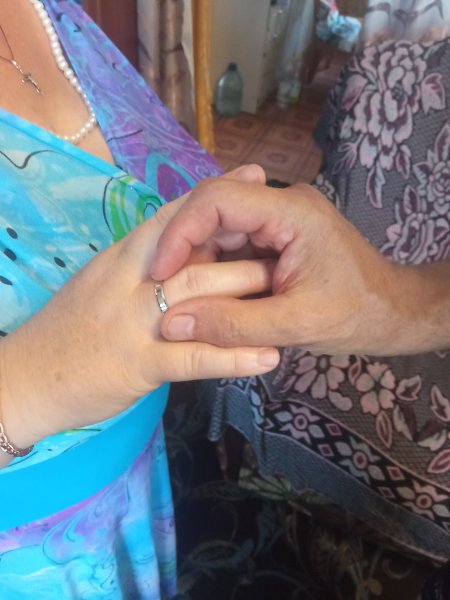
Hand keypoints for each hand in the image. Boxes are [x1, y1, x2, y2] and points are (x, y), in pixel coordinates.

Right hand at [0, 173, 278, 449]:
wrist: (24, 379)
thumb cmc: (66, 331)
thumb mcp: (100, 285)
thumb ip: (141, 266)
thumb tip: (185, 248)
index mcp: (119, 259)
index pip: (170, 217)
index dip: (212, 198)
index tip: (249, 177)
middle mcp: (126, 281)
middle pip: (190, 248)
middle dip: (239, 240)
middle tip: (282, 234)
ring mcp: (132, 323)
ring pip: (196, 295)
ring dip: (244, 289)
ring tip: (288, 286)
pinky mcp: (138, 364)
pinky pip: (194, 358)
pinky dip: (234, 356)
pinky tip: (269, 357)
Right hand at [151, 172, 449, 356]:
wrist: (393, 313)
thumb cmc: (355, 315)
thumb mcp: (295, 325)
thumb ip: (233, 324)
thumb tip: (170, 323)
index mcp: (290, 212)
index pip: (217, 199)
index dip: (180, 232)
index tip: (160, 272)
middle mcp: (281, 205)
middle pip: (214, 209)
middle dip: (184, 247)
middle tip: (164, 288)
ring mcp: (279, 219)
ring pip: (220, 227)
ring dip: (197, 259)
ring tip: (179, 294)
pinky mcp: (276, 237)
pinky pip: (233, 242)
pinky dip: (214, 267)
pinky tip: (204, 292)